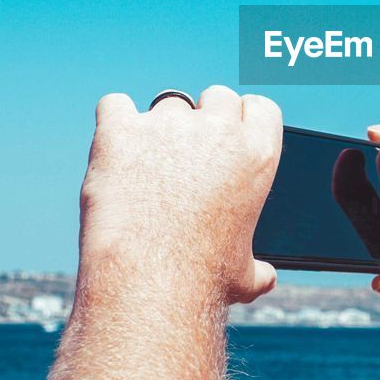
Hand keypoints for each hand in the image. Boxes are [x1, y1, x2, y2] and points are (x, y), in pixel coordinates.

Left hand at [79, 86, 281, 303]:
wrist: (149, 283)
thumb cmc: (201, 281)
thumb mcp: (243, 274)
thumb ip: (258, 267)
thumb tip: (266, 279)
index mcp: (258, 155)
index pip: (260, 108)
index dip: (243, 118)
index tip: (230, 133)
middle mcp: (218, 130)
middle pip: (217, 97)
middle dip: (204, 117)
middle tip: (186, 153)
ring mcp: (168, 126)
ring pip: (167, 104)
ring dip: (158, 128)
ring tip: (144, 167)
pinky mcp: (121, 131)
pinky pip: (115, 105)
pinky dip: (113, 123)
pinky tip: (114, 147)